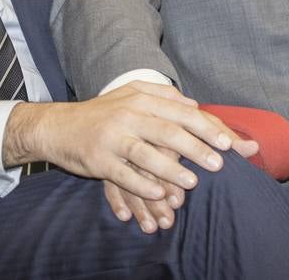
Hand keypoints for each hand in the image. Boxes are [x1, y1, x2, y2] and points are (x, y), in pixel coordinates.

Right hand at [3, 82, 257, 217]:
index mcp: (142, 98)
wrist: (59, 126)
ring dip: (171, 168)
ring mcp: (112, 136)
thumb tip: (196, 105)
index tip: (230, 143)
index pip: (182, 112)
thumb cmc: (104, 113)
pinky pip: (123, 174)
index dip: (207, 127)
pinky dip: (142, 184)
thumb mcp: (132, 95)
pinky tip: (159, 193)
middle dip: (196, 147)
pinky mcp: (98, 158)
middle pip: (168, 130)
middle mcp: (129, 114)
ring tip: (193, 181)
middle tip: (220, 163)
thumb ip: (165, 98)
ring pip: (146, 153)